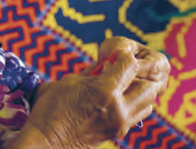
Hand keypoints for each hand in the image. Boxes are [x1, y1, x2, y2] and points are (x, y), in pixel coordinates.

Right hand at [7, 37, 169, 148]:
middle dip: (139, 74)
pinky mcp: (118, 133)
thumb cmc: (51, 109)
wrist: (46, 141)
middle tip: (123, 70)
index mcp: (104, 91)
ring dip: (139, 91)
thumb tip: (108, 62)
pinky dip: (134, 104)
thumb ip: (93, 71)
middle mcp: (118, 109)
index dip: (124, 56)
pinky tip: (116, 100)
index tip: (115, 55)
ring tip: (122, 85)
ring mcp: (120, 124)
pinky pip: (137, 115)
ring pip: (148, 103)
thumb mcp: (70, 81)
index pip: (130, 65)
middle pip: (149, 86)